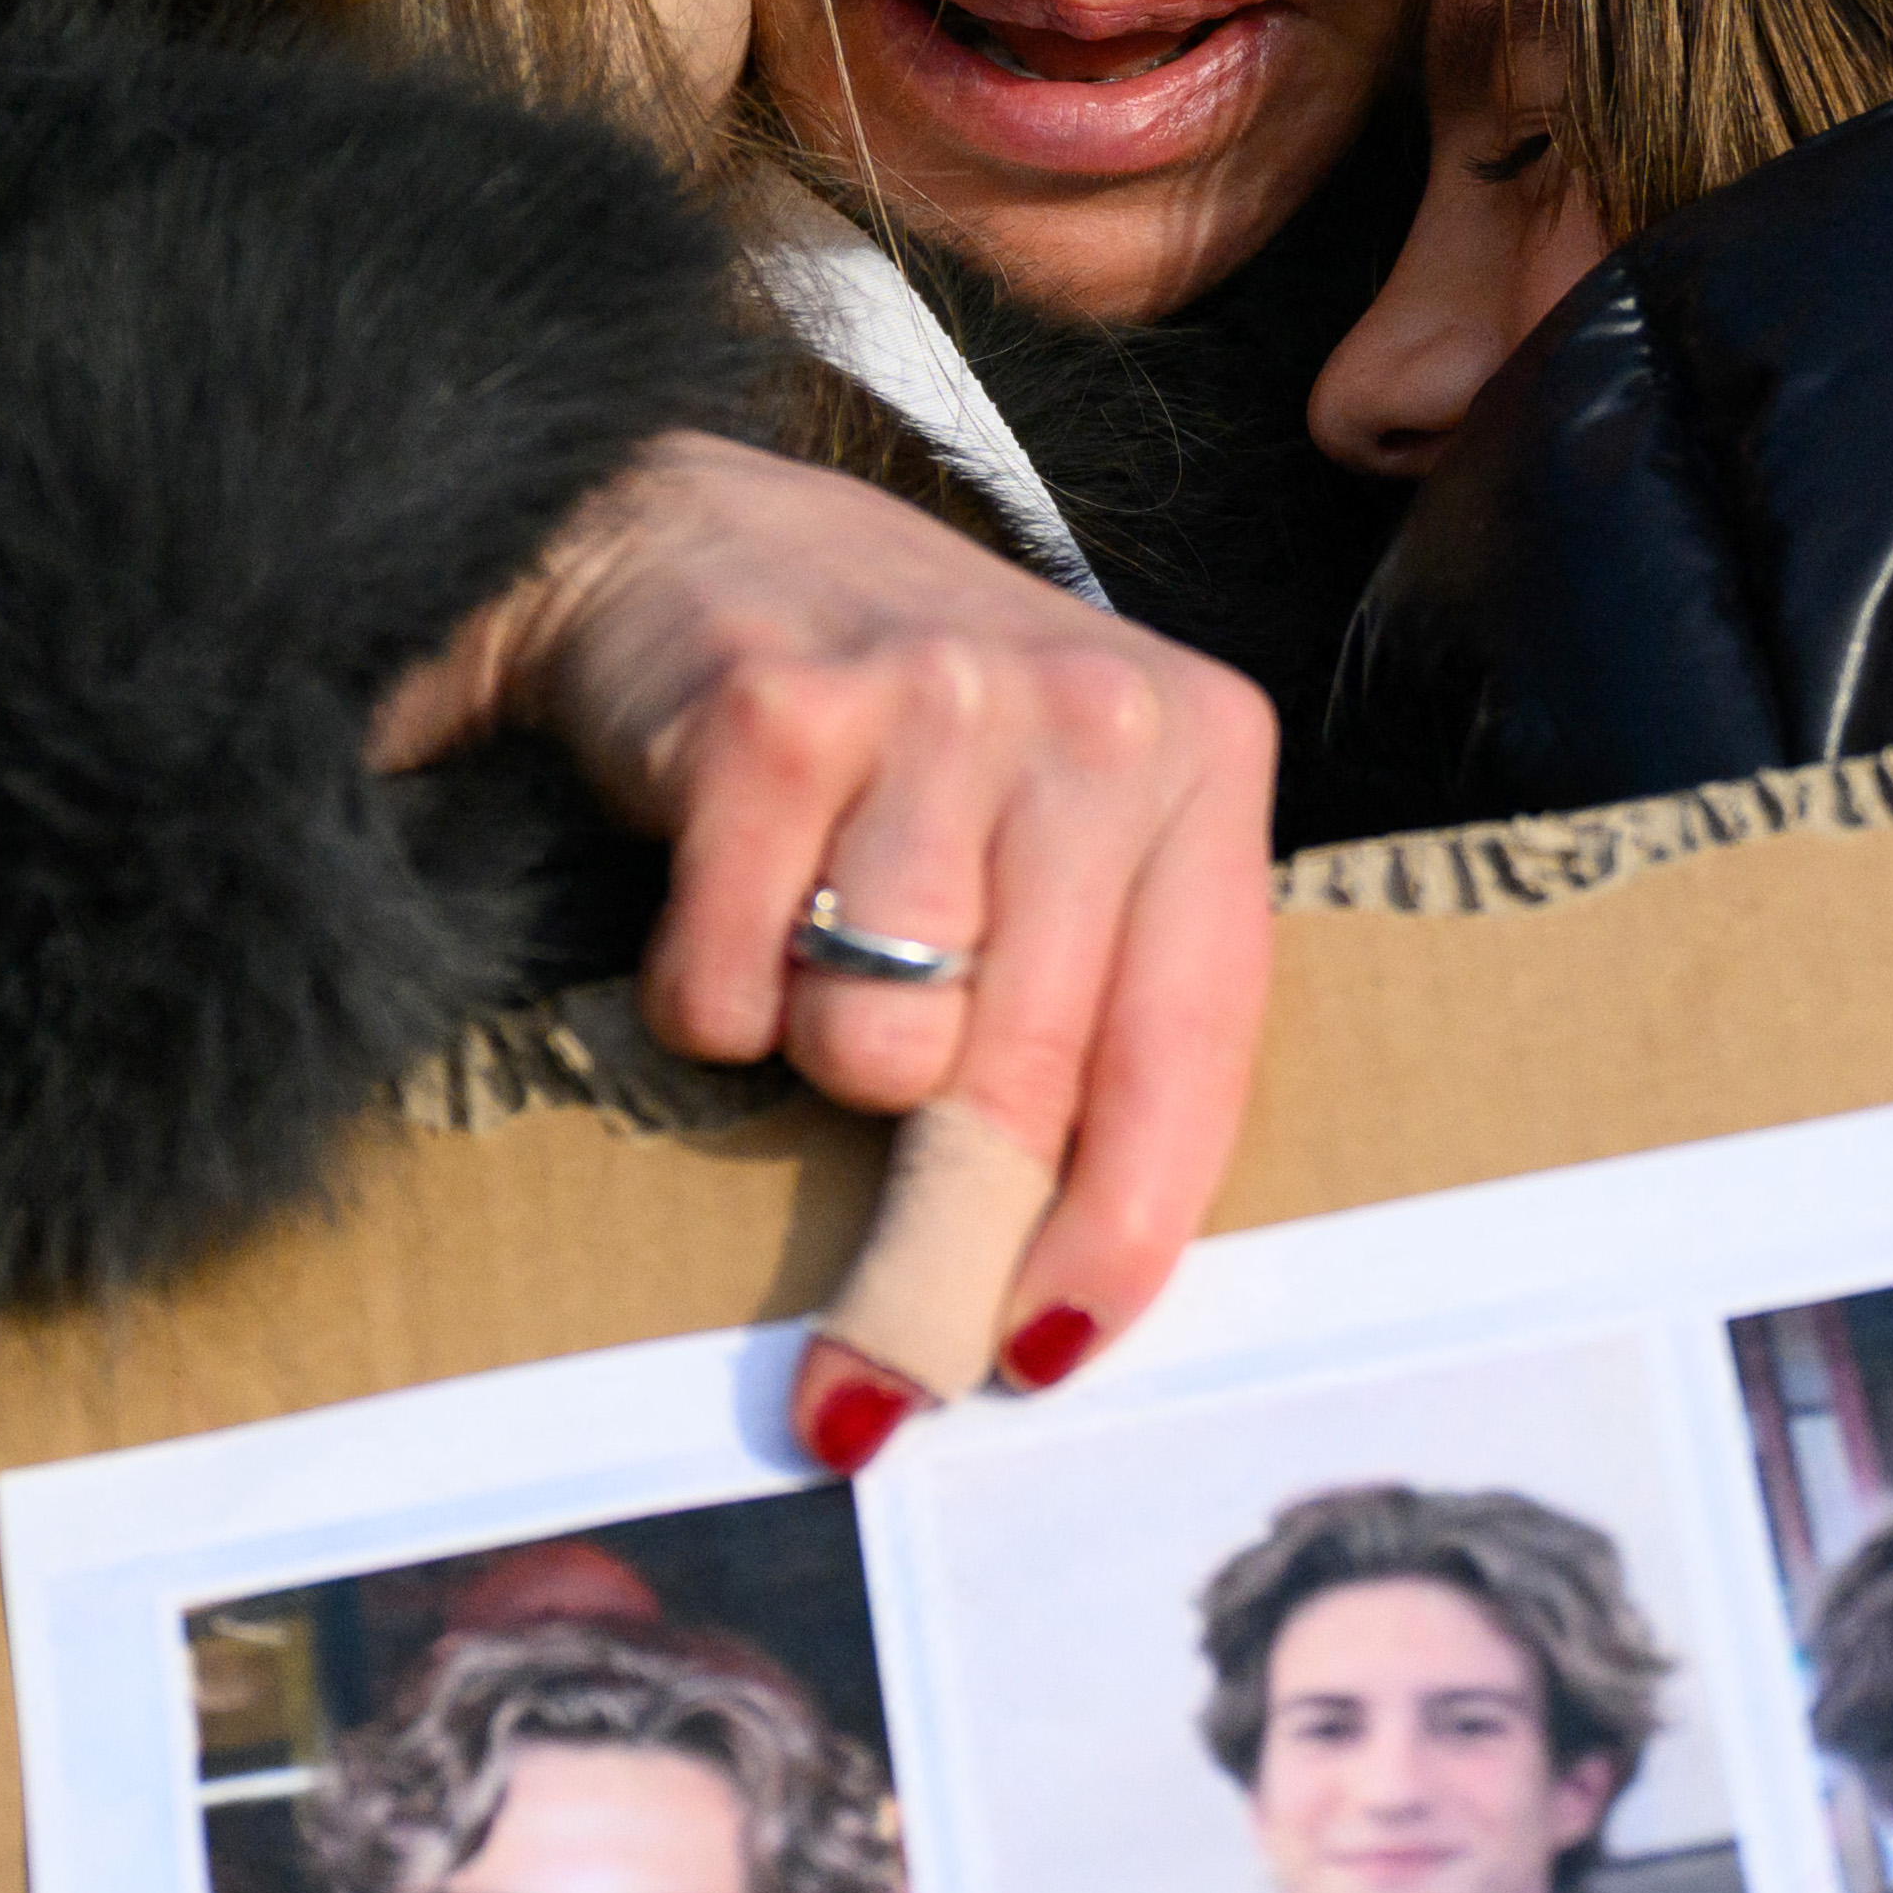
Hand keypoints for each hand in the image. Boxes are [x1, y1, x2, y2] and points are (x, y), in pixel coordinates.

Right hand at [383, 435, 1275, 1463]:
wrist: (690, 538)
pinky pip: (734, 995)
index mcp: (1203, 752)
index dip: (1121, 1230)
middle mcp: (1095, 716)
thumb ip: (1097, 1017)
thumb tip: (1054, 1297)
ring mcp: (937, 703)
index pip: (1193, 1046)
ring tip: (813, 941)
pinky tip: (721, 894)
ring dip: (814, 1048)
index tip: (1046, 1355)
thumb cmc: (904, 732)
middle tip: (866, 1336)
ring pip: (876, 1048)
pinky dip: (706, 994)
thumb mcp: (1060, 838)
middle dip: (939, 1228)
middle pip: (1026, 1079)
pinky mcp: (777, 718)